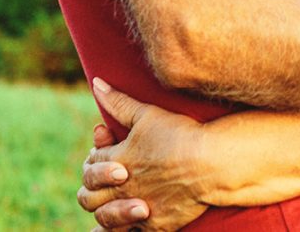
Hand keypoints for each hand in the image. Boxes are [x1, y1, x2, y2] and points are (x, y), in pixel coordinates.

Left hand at [77, 79, 209, 230]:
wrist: (209, 162)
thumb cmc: (179, 134)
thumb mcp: (147, 114)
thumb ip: (119, 102)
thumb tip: (96, 83)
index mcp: (118, 159)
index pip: (93, 162)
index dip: (96, 156)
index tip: (106, 148)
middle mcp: (122, 187)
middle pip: (89, 194)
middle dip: (92, 186)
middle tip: (105, 179)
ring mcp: (136, 208)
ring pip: (104, 219)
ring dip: (102, 212)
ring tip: (104, 209)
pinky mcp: (154, 224)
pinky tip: (116, 230)